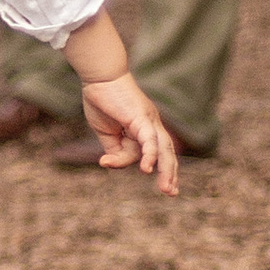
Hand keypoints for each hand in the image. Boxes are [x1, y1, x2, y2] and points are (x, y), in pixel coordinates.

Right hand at [79, 66, 179, 192]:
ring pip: (163, 149)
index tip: (125, 169)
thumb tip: (109, 164)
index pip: (148, 154)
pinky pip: (148, 140)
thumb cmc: (101, 100)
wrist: (98, 77)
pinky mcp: (141, 117)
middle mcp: (152, 125)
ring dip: (166, 170)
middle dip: (170, 174)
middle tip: (171, 193)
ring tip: (167, 189)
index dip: (142, 164)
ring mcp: (149, 120)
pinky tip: (146, 169)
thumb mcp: (106, 133)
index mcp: (145, 129)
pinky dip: (149, 155)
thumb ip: (113, 151)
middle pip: (167, 153)